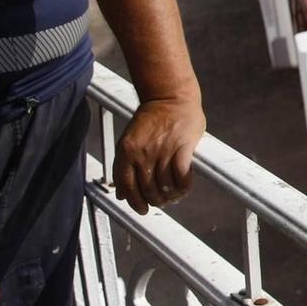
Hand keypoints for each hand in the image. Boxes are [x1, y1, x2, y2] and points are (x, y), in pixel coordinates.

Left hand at [113, 96, 205, 214]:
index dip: (135, 202)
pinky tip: (185, 188)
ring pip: (165, 186)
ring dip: (171, 196)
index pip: (127, 186)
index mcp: (126, 150)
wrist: (171, 96)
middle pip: (147, 189)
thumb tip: (121, 194)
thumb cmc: (152, 119)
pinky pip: (182, 177)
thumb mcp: (130, 140)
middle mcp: (142, 152)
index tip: (143, 209)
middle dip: (155, 201)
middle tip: (163, 202)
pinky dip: (184, 187)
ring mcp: (163, 150)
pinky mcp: (182, 147)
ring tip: (175, 196)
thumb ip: (125, 166)